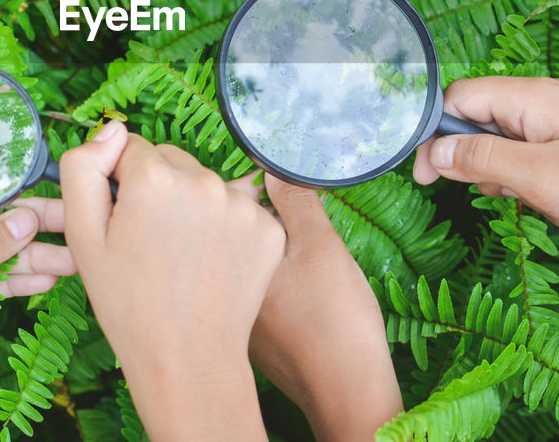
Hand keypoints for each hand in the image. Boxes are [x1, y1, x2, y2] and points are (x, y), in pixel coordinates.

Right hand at [60, 121, 285, 441]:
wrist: (188, 360)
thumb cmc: (129, 304)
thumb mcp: (83, 237)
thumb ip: (83, 169)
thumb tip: (111, 129)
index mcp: (154, 178)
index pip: (129, 148)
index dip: (120, 184)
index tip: (122, 223)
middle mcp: (204, 180)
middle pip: (170, 161)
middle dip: (157, 189)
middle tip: (149, 243)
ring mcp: (242, 204)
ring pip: (204, 184)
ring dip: (192, 206)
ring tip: (180, 257)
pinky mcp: (269, 227)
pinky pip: (237, 209)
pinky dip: (224, 228)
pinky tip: (210, 263)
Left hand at [249, 176, 401, 441]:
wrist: (344, 392)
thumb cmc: (334, 322)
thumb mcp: (320, 246)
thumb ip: (294, 201)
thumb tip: (273, 167)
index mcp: (226, 258)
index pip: (223, 205)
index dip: (254, 188)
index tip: (281, 189)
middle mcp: (214, 284)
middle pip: (225, 231)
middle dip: (253, 217)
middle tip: (294, 221)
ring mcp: (228, 310)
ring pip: (236, 259)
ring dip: (260, 249)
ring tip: (300, 259)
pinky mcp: (243, 331)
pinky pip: (247, 287)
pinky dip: (266, 280)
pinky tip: (297, 290)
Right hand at [413, 77, 558, 244]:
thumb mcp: (538, 179)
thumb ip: (479, 161)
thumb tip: (433, 152)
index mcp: (532, 96)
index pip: (458, 97)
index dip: (434, 134)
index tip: (427, 177)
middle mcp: (546, 100)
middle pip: (481, 121)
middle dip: (479, 164)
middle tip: (502, 196)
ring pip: (508, 146)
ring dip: (512, 181)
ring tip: (546, 202)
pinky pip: (537, 160)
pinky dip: (540, 186)